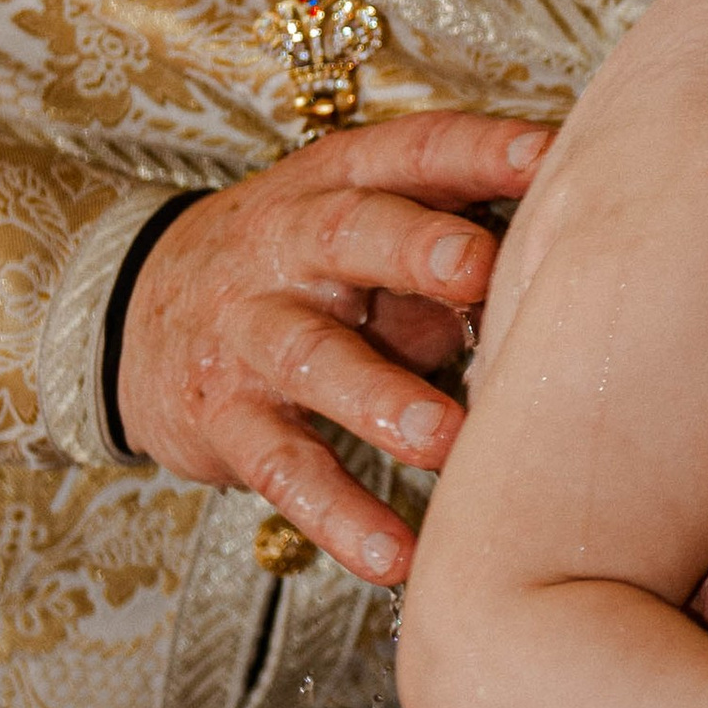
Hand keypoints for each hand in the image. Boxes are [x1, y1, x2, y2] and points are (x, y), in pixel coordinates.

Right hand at [117, 112, 550, 580]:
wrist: (136, 314)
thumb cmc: (305, 273)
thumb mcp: (365, 237)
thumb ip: (451, 249)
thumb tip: (571, 274)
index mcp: (337, 182)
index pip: (411, 152)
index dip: (476, 150)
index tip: (545, 155)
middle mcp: (286, 246)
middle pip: (347, 233)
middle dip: (412, 248)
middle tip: (478, 270)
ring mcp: (249, 331)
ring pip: (312, 359)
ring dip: (379, 399)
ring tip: (445, 439)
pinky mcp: (226, 418)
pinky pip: (284, 469)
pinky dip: (339, 515)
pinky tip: (395, 557)